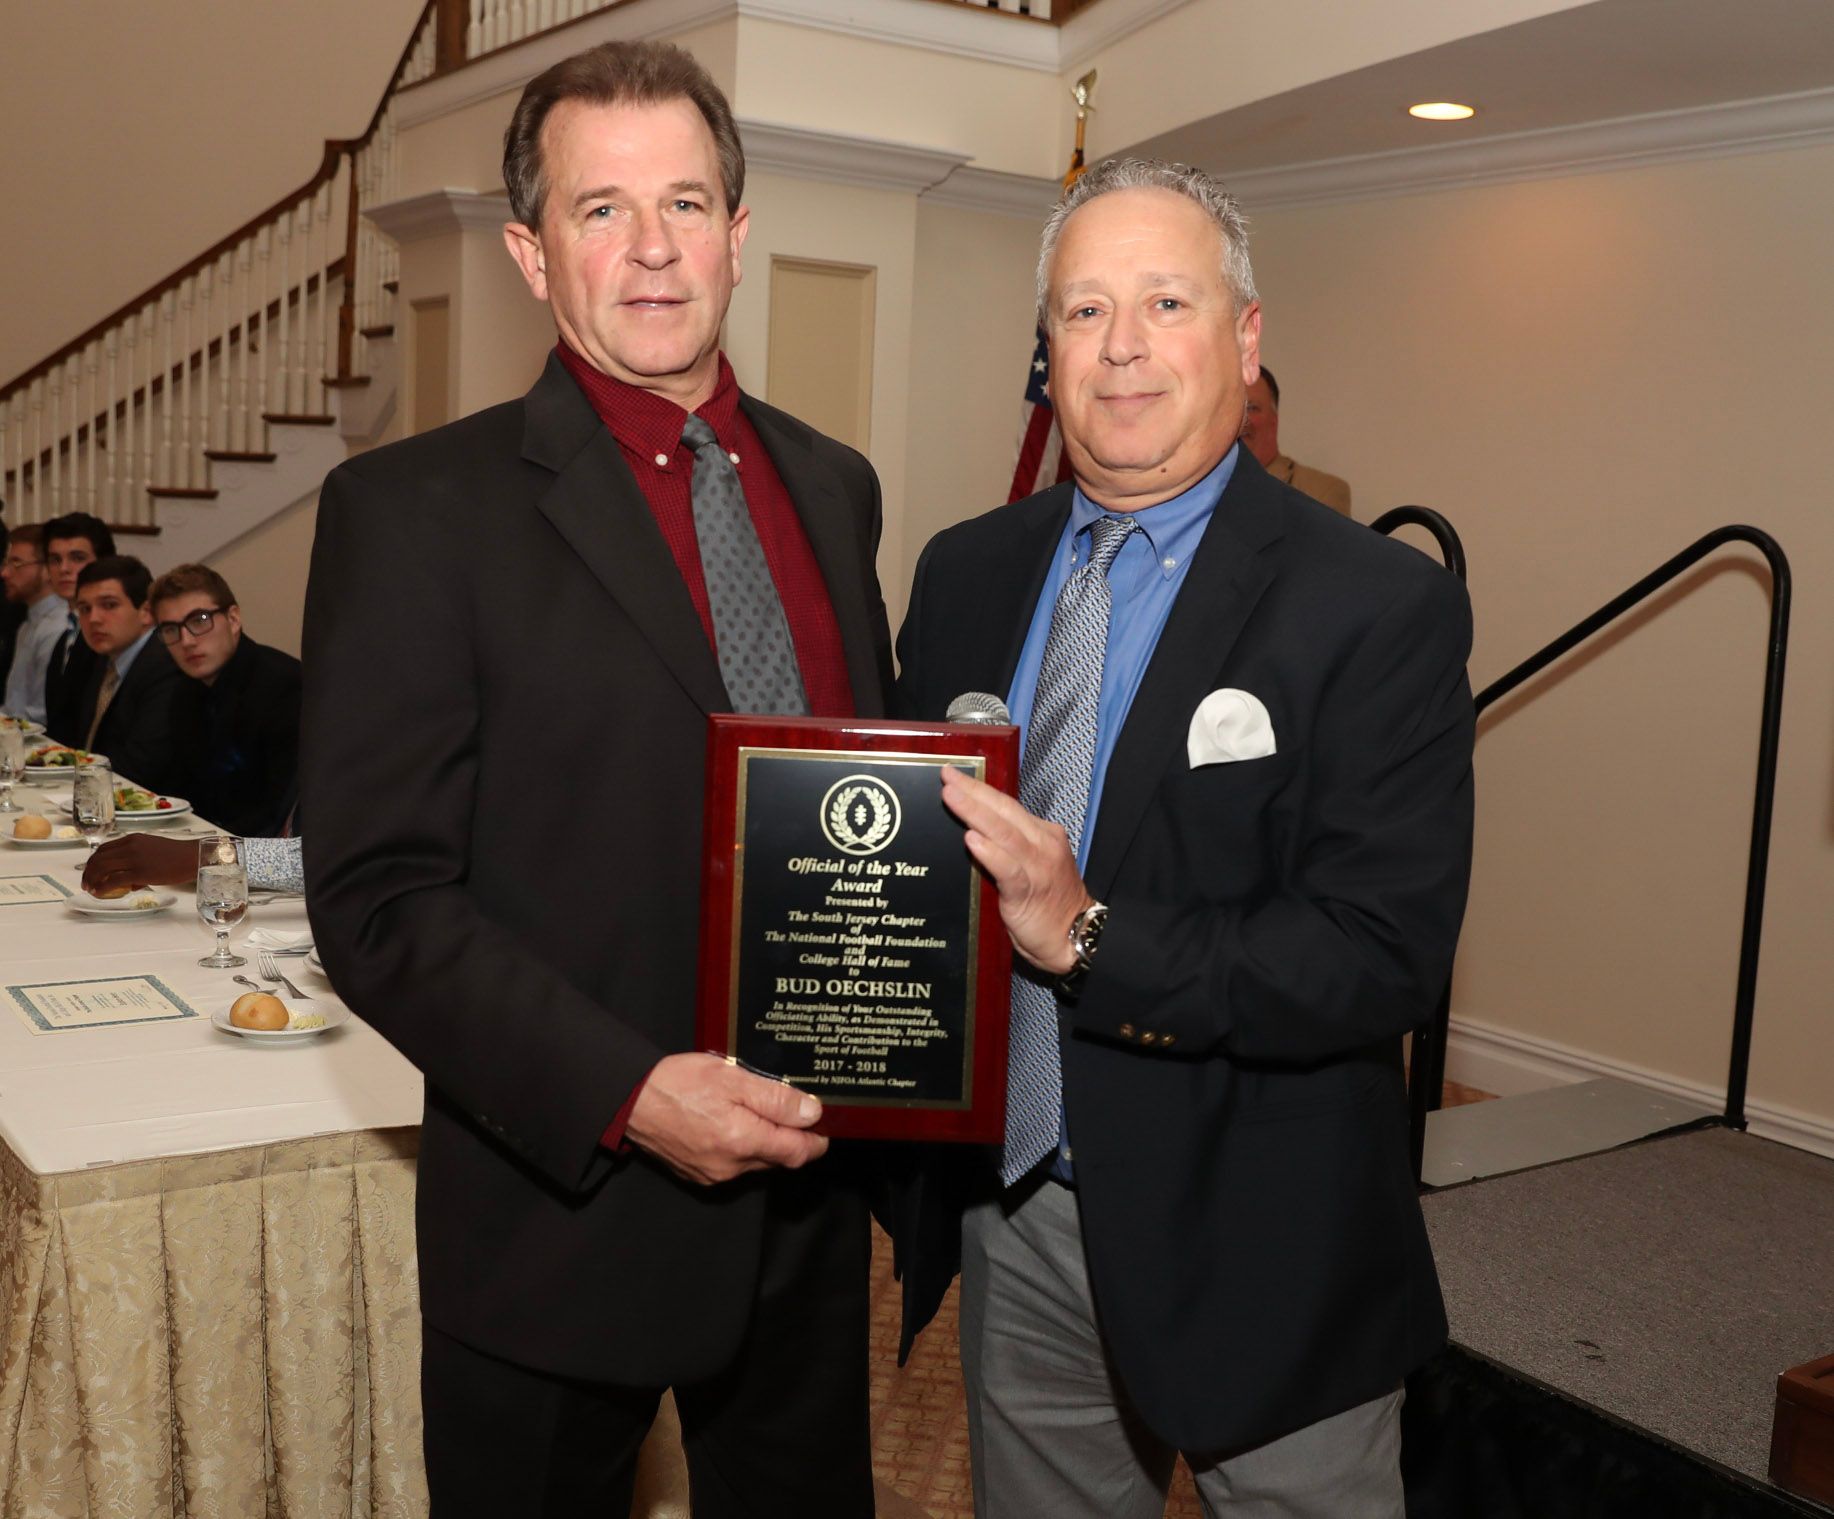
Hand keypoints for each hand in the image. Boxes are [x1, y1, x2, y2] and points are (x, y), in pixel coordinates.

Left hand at [82, 833, 197, 894]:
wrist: (192, 857)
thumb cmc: (177, 856)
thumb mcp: (153, 850)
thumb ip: (138, 861)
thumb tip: (129, 883)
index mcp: (132, 839)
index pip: (104, 849)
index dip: (93, 861)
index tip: (90, 872)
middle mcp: (130, 846)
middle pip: (99, 858)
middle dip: (88, 872)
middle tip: (86, 883)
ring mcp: (134, 859)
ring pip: (102, 868)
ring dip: (92, 880)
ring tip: (90, 889)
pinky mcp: (139, 872)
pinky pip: (113, 880)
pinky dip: (102, 887)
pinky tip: (99, 893)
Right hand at [625, 1052, 828, 1185]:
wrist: (630, 1101)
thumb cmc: (679, 1083)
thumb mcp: (732, 1078)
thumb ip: (775, 1098)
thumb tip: (812, 1114)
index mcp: (744, 1141)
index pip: (798, 1153)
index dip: (816, 1140)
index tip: (822, 1124)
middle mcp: (732, 1167)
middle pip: (779, 1159)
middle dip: (789, 1137)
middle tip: (789, 1106)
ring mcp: (714, 1175)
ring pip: (757, 1163)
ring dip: (764, 1141)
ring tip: (755, 1108)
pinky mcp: (698, 1175)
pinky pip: (734, 1165)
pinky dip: (741, 1147)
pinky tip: (731, 1122)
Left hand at [940, 766, 1089, 976]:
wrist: (1074, 936)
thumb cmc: (1048, 903)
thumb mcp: (1030, 865)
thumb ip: (1006, 847)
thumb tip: (971, 831)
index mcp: (1042, 834)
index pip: (1007, 805)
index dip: (980, 789)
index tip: (954, 775)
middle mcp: (1042, 844)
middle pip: (1004, 811)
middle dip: (973, 792)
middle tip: (947, 776)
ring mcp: (1037, 866)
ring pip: (1003, 833)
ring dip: (975, 813)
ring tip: (952, 797)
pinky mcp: (1028, 891)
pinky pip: (1007, 867)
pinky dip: (989, 852)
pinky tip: (971, 840)